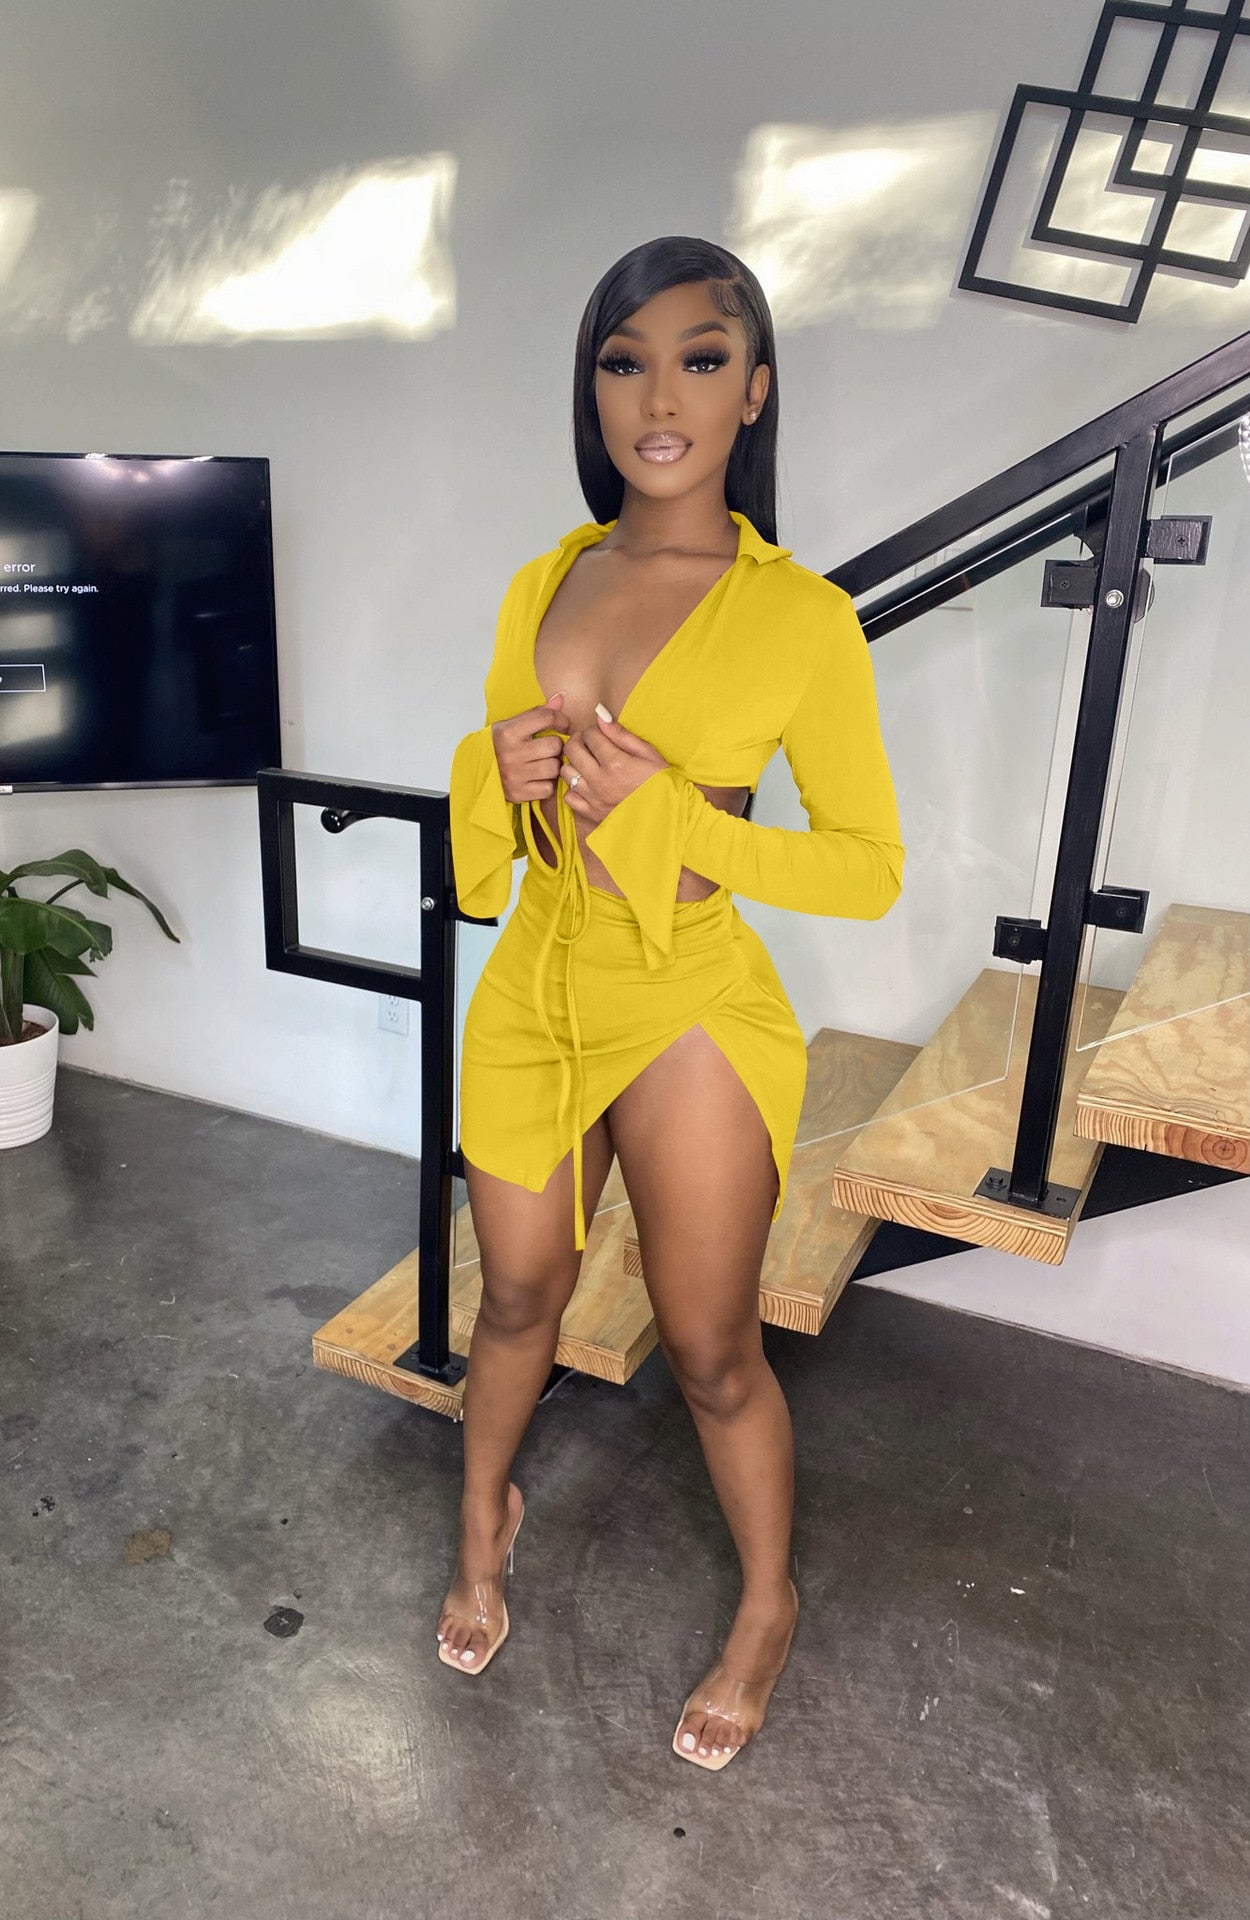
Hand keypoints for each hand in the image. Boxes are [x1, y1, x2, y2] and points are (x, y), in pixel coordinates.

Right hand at [492, 696, 569, 803]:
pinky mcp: (518, 793)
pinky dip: (547, 784)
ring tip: (543, 763)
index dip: (560, 719)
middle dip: (555, 746)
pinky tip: (538, 778)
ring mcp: (514, 775)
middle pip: (554, 745)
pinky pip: (548, 788)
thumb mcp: (511, 725)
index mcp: (508, 732)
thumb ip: (537, 712)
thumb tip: (561, 698)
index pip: (546, 718)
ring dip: (553, 765)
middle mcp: (510, 754)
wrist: (473, 772)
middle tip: (548, 748)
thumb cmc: (498, 746)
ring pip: (554, 768)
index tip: (561, 724)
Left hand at [559, 703, 668, 825]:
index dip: (594, 730)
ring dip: (574, 764)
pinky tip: (586, 785)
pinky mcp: (591, 813)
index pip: (590, 735)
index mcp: (615, 762)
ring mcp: (593, 798)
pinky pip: (568, 797)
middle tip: (589, 743)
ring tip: (587, 764)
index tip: (600, 734)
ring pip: (566, 772)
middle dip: (578, 741)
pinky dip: (573, 789)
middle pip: (571, 750)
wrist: (667, 815)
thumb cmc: (661, 783)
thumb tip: (600, 715)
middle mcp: (599, 780)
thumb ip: (621, 734)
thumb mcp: (648, 753)